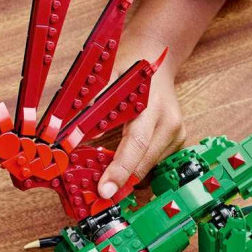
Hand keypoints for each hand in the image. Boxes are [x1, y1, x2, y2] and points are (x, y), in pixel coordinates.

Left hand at [97, 40, 185, 198]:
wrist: (157, 56)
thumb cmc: (131, 66)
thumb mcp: (108, 78)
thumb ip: (94, 105)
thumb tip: (74, 135)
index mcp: (154, 107)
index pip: (136, 144)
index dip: (119, 170)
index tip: (105, 190)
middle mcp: (170, 124)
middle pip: (144, 164)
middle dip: (119, 182)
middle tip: (97, 195)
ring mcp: (177, 135)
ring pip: (148, 168)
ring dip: (126, 176)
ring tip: (104, 178)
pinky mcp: (177, 142)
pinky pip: (152, 164)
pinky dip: (134, 168)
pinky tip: (119, 166)